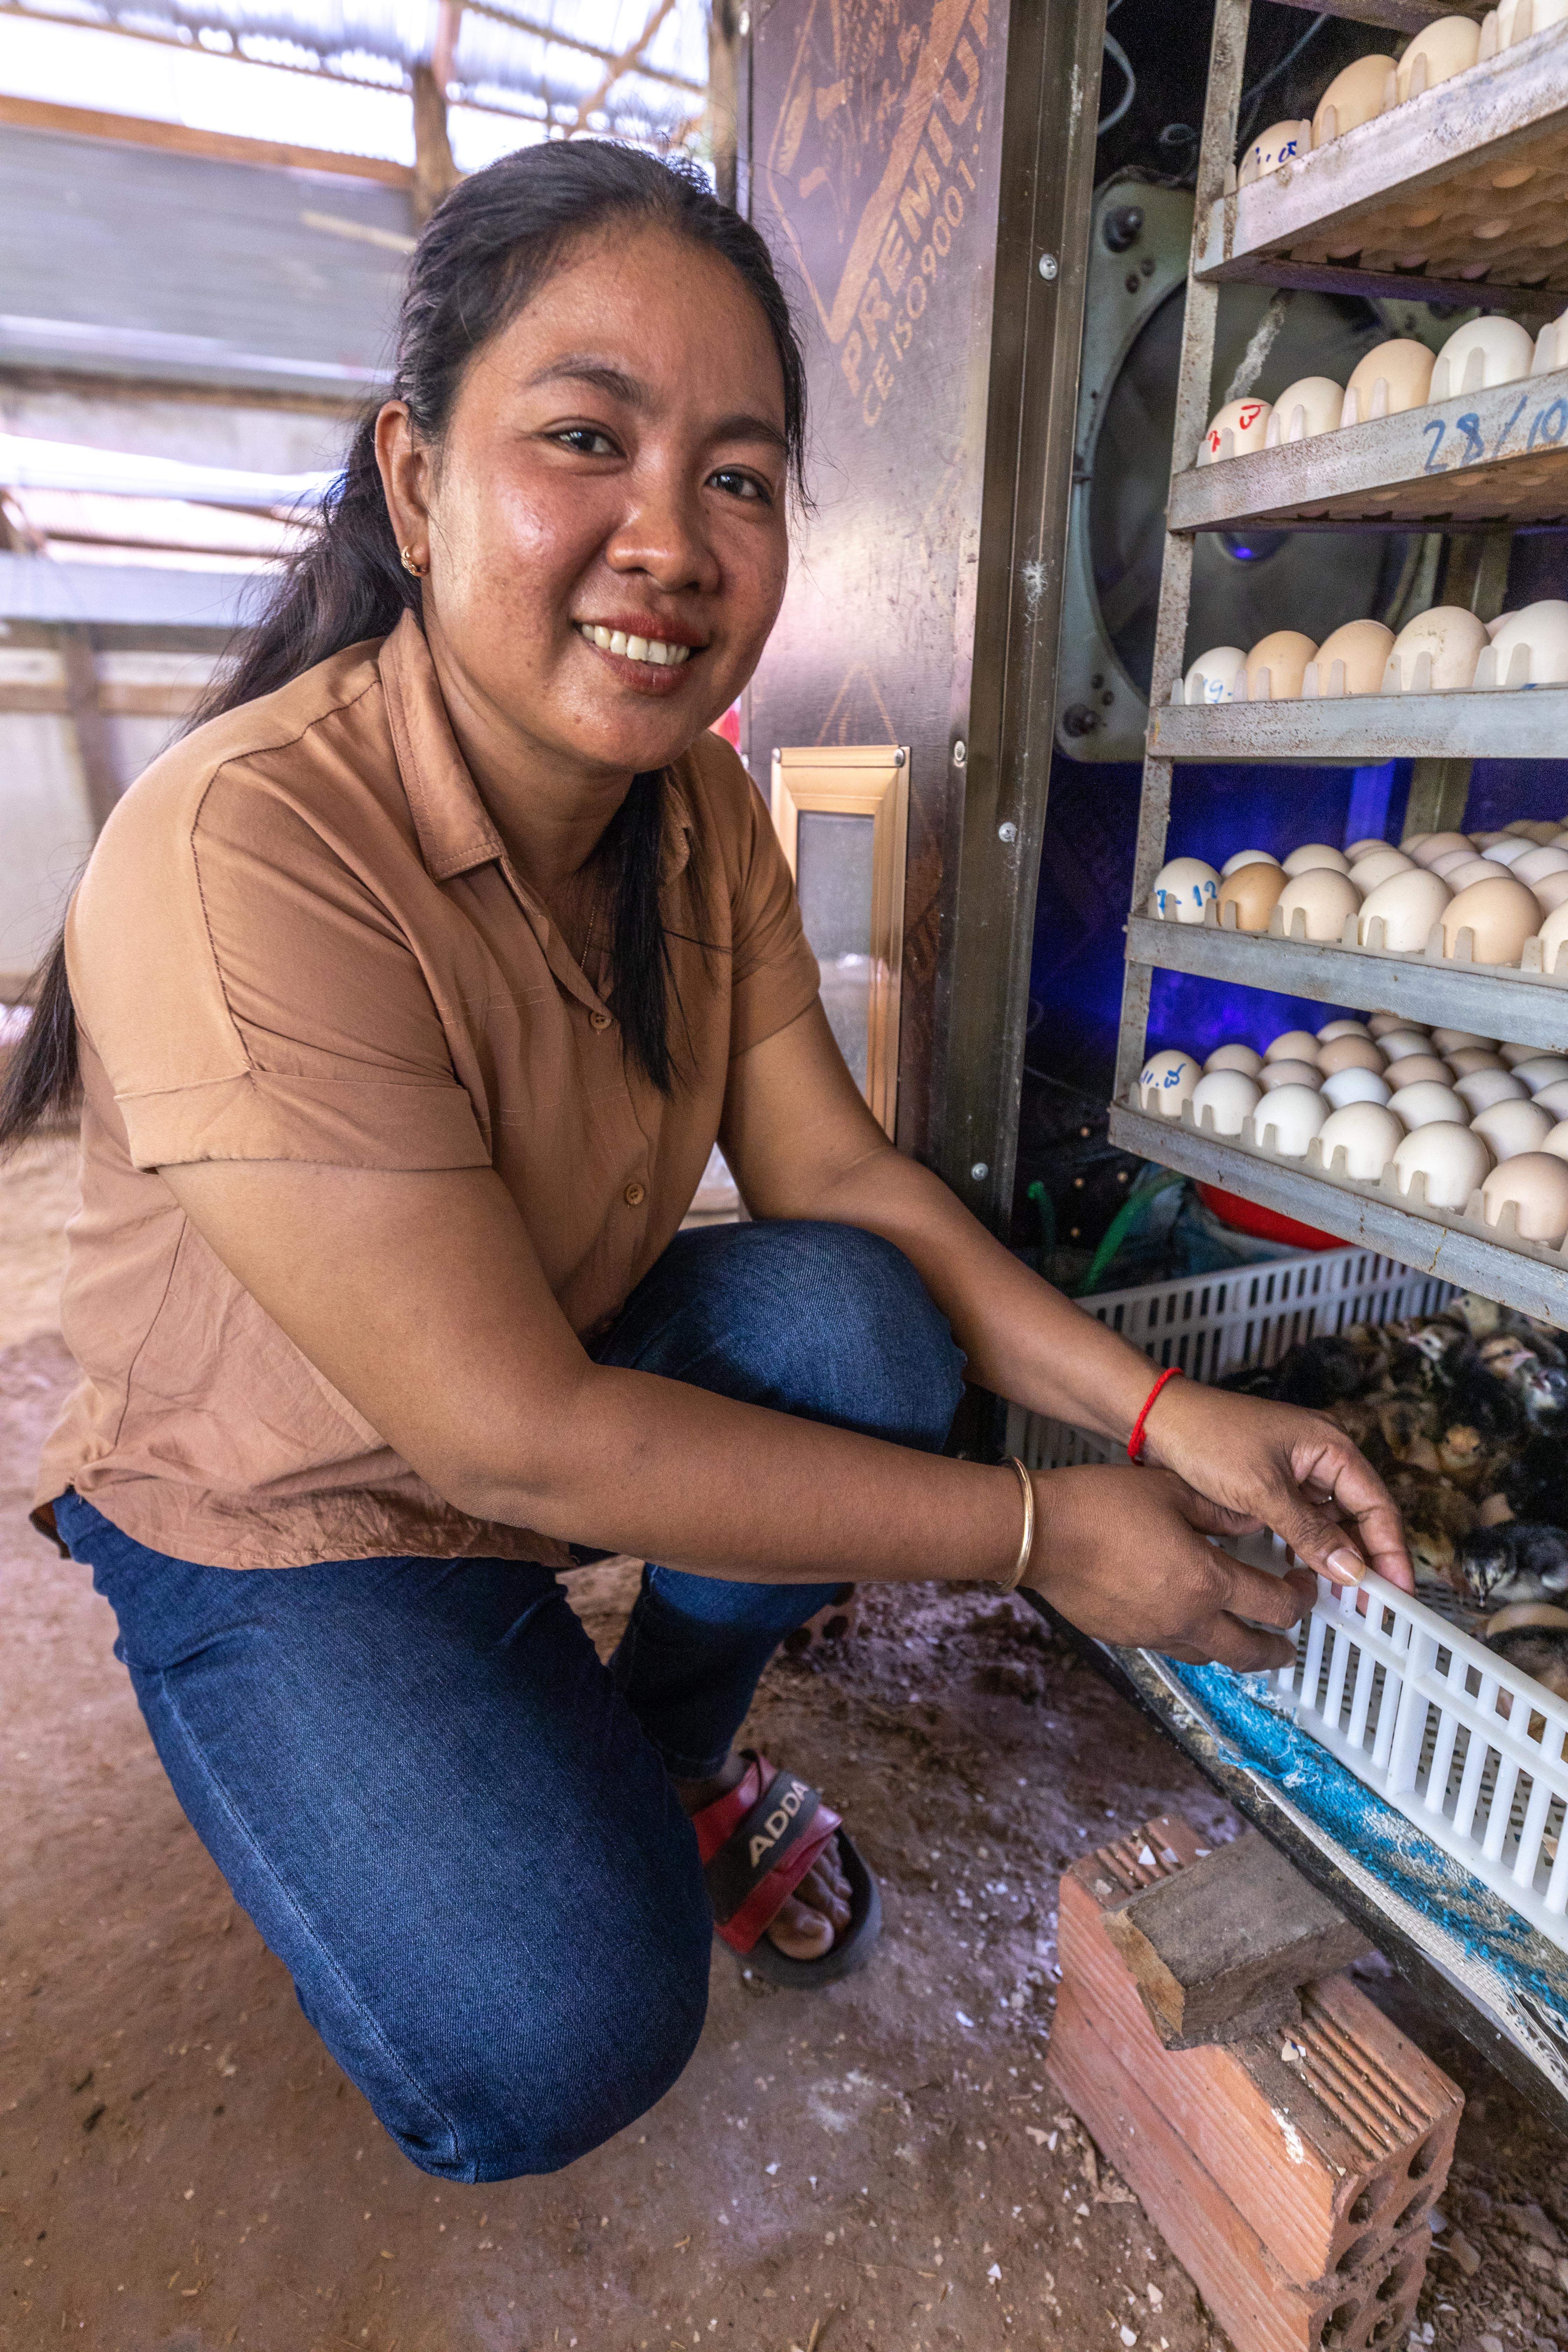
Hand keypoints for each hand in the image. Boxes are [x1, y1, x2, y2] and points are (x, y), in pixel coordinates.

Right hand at [1024, 1463, 1317, 1671]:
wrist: (1040, 1533)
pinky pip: (1173, 1648)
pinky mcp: (1127, 1638)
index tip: (1303, 1585)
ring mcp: (1155, 1633)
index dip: (1301, 1598)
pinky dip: (1192, 1640)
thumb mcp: (1173, 1490)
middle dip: (1279, 1649)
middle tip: (1290, 1642)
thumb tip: (1255, 1520)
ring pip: (1212, 1657)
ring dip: (1236, 1649)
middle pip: (1251, 1652)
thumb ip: (1222, 1510)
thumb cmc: (1101, 1504)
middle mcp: (1187, 1618)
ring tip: (1243, 1637)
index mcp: (1207, 1580)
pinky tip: (1187, 1619)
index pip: (1276, 1606)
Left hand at [1139, 1378, 1412, 1595]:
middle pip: (1361, 1515)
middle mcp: (1322, 1456)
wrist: (1158, 1421)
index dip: (1391, 1550)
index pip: (1377, 1505)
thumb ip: (1310, 1533)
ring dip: (1341, 1557)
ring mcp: (1299, 1471)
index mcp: (1330, 1446)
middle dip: (1368, 1559)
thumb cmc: (1207, 1439)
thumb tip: (1352, 1571)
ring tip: (1347, 1599)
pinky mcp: (1276, 1484)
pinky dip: (1312, 1548)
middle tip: (1374, 1605)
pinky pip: (1307, 1521)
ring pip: (1334, 1522)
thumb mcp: (1261, 1491)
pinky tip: (1311, 1576)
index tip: (1398, 1590)